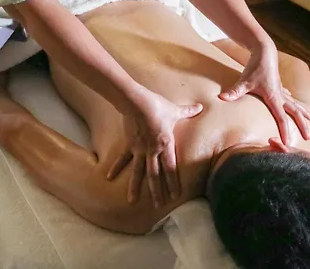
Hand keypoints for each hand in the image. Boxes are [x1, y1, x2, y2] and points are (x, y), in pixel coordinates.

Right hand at [106, 87, 202, 206]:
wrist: (136, 102)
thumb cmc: (157, 106)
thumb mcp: (174, 110)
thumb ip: (187, 112)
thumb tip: (200, 107)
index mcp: (166, 144)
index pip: (171, 168)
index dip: (173, 183)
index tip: (175, 197)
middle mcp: (152, 151)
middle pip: (155, 175)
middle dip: (158, 192)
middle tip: (160, 206)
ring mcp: (139, 149)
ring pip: (138, 172)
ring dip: (136, 187)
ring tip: (132, 201)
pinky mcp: (129, 144)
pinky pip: (123, 159)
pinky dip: (116, 168)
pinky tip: (109, 178)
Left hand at [219, 42, 309, 144]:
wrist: (264, 51)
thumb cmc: (255, 67)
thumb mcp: (244, 81)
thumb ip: (234, 92)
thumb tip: (222, 98)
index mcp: (274, 97)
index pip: (281, 117)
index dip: (285, 131)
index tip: (288, 143)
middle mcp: (280, 95)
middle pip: (294, 112)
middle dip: (302, 125)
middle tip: (308, 136)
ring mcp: (281, 90)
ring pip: (295, 104)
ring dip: (303, 113)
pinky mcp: (279, 85)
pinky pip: (289, 97)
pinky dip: (294, 102)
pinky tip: (295, 103)